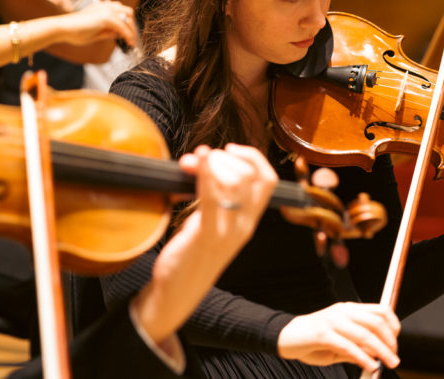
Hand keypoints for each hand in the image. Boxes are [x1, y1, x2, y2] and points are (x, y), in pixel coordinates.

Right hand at [54, 0, 137, 46]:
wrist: (62, 28)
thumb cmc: (74, 31)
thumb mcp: (95, 32)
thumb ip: (107, 32)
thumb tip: (118, 34)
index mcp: (102, 7)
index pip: (122, 11)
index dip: (128, 23)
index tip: (130, 35)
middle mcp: (106, 6)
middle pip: (128, 13)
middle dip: (132, 27)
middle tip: (133, 39)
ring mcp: (106, 10)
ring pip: (127, 20)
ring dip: (132, 31)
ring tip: (131, 42)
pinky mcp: (106, 18)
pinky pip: (122, 27)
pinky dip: (128, 35)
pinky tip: (129, 43)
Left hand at [136, 144, 276, 344]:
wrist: (176, 294)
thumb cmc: (189, 255)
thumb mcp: (208, 221)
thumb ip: (210, 195)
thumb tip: (198, 160)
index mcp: (248, 221)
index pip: (268, 179)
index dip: (252, 156)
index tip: (229, 149)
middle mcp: (244, 225)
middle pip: (249, 175)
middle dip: (223, 156)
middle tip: (199, 157)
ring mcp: (228, 231)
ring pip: (235, 182)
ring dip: (212, 163)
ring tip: (190, 163)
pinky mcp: (207, 236)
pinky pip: (213, 197)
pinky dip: (204, 172)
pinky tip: (194, 162)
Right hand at [278, 302, 400, 372]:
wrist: (285, 337)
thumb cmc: (313, 340)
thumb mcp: (339, 343)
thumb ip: (357, 346)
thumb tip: (377, 354)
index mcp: (349, 309)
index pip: (380, 310)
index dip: (393, 325)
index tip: (396, 341)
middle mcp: (343, 311)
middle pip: (376, 322)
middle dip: (390, 341)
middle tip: (394, 357)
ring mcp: (333, 321)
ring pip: (365, 334)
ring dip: (381, 351)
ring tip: (388, 363)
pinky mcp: (323, 334)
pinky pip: (349, 346)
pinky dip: (363, 357)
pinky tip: (370, 366)